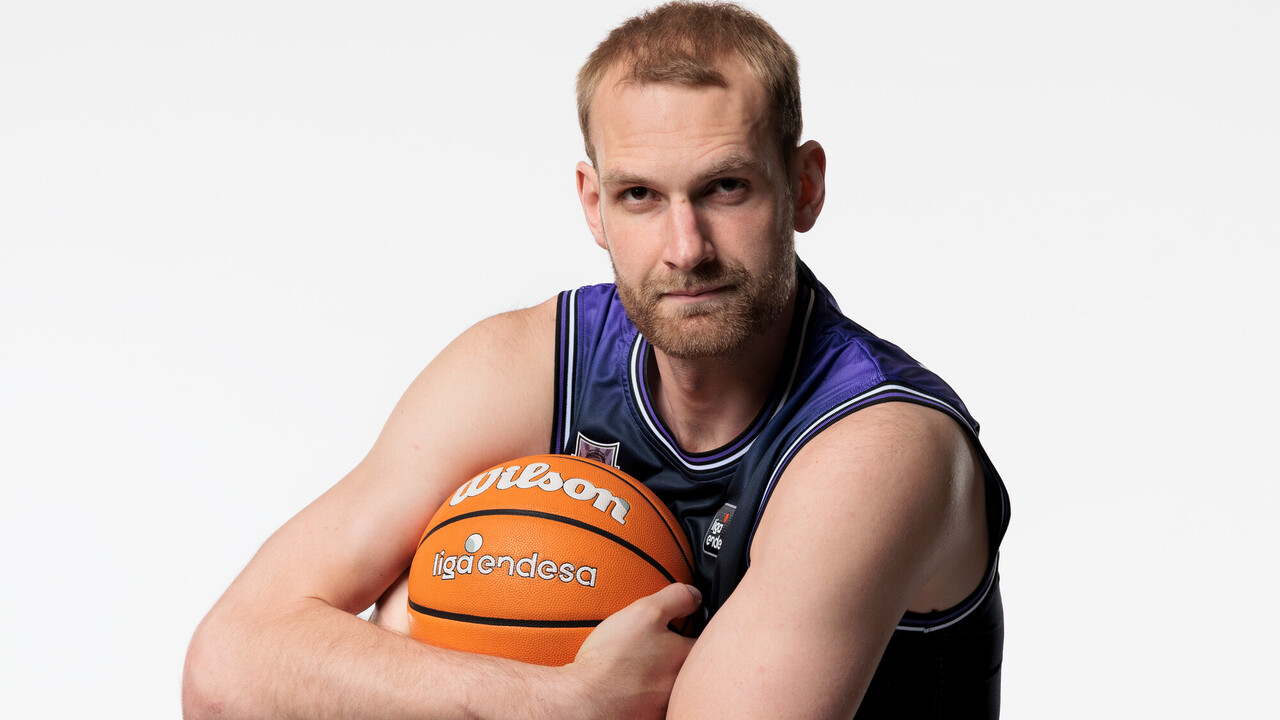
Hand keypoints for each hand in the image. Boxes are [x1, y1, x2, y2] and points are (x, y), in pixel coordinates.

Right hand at [565, 583, 701, 719]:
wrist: (585, 698)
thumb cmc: (612, 659)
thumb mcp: (645, 612)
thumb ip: (676, 598)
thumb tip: (694, 595)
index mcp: (686, 658)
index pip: (707, 639)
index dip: (698, 626)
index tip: (688, 622)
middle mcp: (681, 685)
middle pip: (691, 664)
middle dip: (680, 652)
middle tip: (660, 645)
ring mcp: (665, 704)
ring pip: (673, 684)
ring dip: (663, 673)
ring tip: (642, 664)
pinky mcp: (649, 716)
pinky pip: (654, 700)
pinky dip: (646, 691)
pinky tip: (631, 683)